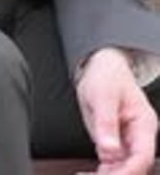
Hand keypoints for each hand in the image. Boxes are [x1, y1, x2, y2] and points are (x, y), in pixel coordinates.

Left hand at [76, 47, 157, 173]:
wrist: (102, 67)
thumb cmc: (107, 75)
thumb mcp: (103, 94)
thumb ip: (106, 121)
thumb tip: (108, 149)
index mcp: (144, 124)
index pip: (143, 156)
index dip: (128, 171)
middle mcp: (139, 136)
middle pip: (133, 167)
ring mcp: (127, 142)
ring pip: (122, 169)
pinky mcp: (115, 144)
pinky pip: (111, 166)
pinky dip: (100, 172)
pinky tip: (87, 174)